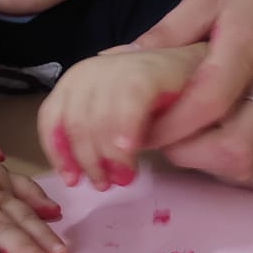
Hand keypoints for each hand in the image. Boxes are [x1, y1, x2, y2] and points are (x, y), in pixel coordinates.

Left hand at [37, 44, 206, 189]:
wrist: (200, 70)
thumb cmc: (157, 99)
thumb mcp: (115, 120)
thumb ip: (96, 137)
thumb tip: (85, 170)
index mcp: (76, 80)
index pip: (51, 119)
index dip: (59, 153)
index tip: (72, 180)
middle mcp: (90, 69)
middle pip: (74, 124)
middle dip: (88, 161)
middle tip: (105, 184)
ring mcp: (117, 67)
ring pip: (98, 120)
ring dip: (108, 156)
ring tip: (123, 177)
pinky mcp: (145, 71)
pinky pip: (127, 109)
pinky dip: (125, 134)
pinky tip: (131, 153)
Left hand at [129, 0, 252, 187]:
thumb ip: (166, 34)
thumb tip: (117, 60)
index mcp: (250, 43)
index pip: (208, 102)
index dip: (167, 125)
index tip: (134, 131)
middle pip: (236, 150)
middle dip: (189, 154)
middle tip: (164, 136)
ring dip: (213, 167)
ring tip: (191, 142)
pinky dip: (240, 169)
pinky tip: (220, 146)